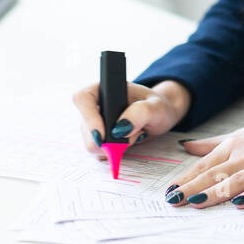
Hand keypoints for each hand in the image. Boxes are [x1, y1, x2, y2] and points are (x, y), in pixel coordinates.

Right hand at [72, 79, 191, 159]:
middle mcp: (96, 106)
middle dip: (107, 140)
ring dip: (114, 146)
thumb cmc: (158, 106)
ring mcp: (96, 124)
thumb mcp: (156, 107)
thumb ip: (140, 113)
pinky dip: (115, 153)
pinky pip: (100, 152)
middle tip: (130, 138)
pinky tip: (129, 143)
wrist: (161, 116)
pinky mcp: (101, 139)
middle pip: (86, 128)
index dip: (89, 118)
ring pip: (92, 143)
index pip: (83, 99)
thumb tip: (119, 129)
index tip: (103, 136)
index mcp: (105, 90)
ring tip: (134, 134)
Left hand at [165, 94, 243, 208]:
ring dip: (214, 193)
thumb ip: (212, 144)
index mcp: (234, 145)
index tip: (168, 191)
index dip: (186, 178)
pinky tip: (239, 203)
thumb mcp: (241, 134)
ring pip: (235, 181)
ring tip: (195, 203)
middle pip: (215, 174)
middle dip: (192, 188)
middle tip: (173, 201)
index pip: (204, 165)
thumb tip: (185, 146)